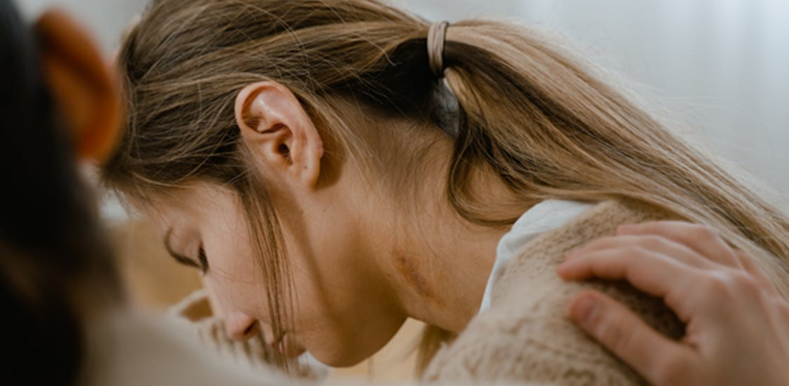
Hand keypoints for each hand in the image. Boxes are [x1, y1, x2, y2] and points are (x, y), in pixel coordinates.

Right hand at [556, 221, 788, 385]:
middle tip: (578, 257)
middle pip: (661, 243)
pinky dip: (697, 242)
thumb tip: (578, 303)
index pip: (636, 260)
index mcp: (708, 292)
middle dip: (613, 246)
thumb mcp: (672, 378)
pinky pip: (730, 253)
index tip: (562, 270)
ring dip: (656, 232)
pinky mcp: (770, 301)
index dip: (594, 261)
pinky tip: (689, 250)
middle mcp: (733, 278)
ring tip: (625, 236)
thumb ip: (624, 335)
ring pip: (699, 238)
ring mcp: (755, 286)